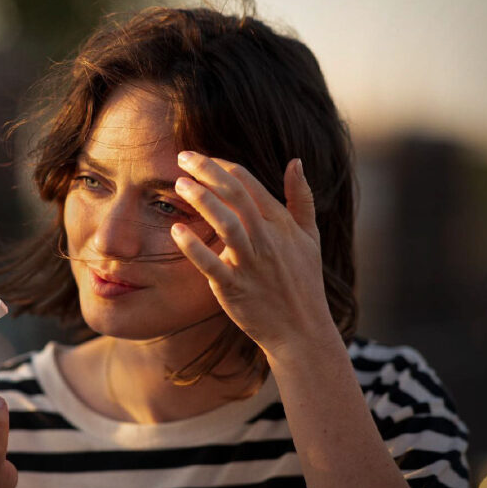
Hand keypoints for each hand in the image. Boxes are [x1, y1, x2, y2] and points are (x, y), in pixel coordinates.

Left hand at [170, 151, 337, 358]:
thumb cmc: (304, 281)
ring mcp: (251, 264)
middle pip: (236, 194)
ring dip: (202, 200)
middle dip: (207, 171)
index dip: (221, 165)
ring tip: (179, 184)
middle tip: (182, 156)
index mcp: (281, 223)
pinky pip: (211, 264)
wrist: (302, 330)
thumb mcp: (310, 237)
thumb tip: (296, 161)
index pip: (248, 182)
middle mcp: (267, 239)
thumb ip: (302, 198)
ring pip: (226, 223)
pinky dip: (193, 247)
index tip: (201, 158)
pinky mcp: (235, 288)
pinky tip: (176, 230)